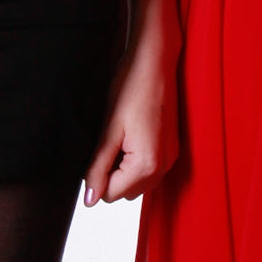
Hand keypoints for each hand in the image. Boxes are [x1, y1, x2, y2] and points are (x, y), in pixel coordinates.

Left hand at [84, 26, 178, 206]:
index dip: (97, 176)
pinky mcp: (171, 149)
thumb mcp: (108, 129)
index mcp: (147, 164)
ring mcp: (170, 157)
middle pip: (126, 193)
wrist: (155, 61)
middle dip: (112, 175)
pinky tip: (131, 135)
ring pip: (138, 183)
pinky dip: (136, 161)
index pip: (111, 195)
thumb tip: (90, 200)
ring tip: (120, 137)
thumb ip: (98, 167)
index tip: (98, 149)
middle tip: (108, 141)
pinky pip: (150, 170)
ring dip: (124, 169)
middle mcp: (163, 166)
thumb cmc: (132, 87)